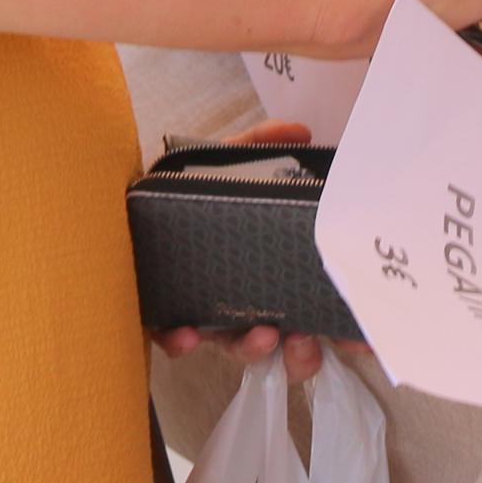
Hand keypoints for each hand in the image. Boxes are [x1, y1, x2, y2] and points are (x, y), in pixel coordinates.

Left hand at [153, 119, 337, 378]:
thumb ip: (259, 146)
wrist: (121, 205)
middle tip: (308, 343)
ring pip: (237, 347)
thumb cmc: (184, 191)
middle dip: (303, 353)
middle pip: (282, 342)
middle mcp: (242, 300)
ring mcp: (205, 314)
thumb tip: (299, 130)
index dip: (337, 328)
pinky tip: (187, 333)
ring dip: (253, 348)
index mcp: (267, 271)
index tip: (360, 337)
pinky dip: (183, 340)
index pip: (311, 307)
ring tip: (261, 335)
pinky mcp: (164, 318)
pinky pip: (175, 338)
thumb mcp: (225, 164)